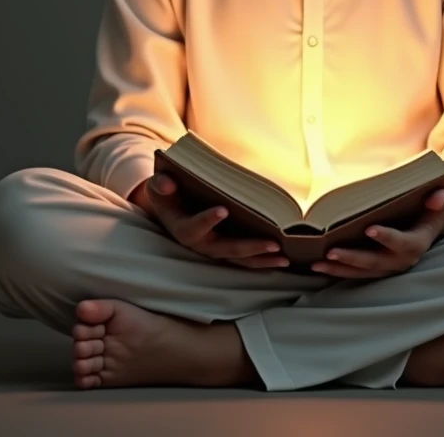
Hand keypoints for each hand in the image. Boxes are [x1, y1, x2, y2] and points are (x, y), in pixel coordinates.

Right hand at [143, 173, 289, 268]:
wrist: (169, 209)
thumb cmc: (166, 193)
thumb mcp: (158, 186)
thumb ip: (160, 184)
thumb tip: (167, 183)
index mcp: (183, 228)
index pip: (195, 226)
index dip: (208, 219)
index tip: (223, 209)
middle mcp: (201, 244)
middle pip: (226, 249)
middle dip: (250, 247)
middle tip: (274, 243)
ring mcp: (215, 249)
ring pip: (240, 259)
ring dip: (262, 259)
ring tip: (285, 258)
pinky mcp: (226, 250)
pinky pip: (245, 259)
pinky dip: (263, 260)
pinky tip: (283, 260)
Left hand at [310, 187, 443, 279]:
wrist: (428, 226)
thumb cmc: (430, 209)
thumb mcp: (439, 203)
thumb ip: (439, 199)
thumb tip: (439, 197)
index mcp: (416, 243)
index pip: (402, 242)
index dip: (387, 237)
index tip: (369, 228)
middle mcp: (402, 261)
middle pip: (375, 262)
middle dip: (352, 258)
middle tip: (331, 251)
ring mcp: (387, 268)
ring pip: (361, 272)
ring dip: (339, 269)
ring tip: (317, 263)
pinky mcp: (376, 270)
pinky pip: (355, 273)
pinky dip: (337, 271)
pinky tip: (317, 266)